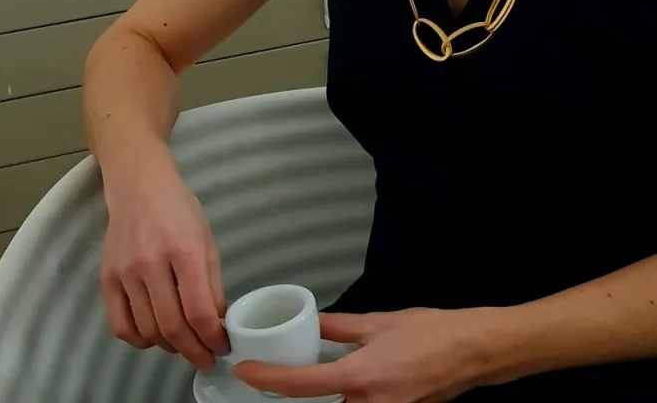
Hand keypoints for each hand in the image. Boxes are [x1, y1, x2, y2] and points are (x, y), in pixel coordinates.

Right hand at [99, 153, 228, 369]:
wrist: (139, 186)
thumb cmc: (179, 210)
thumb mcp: (207, 240)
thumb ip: (213, 283)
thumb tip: (217, 324)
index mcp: (184, 250)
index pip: (198, 310)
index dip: (212, 338)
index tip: (222, 348)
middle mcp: (152, 263)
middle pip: (172, 327)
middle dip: (194, 352)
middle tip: (206, 358)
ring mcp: (125, 272)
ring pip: (148, 331)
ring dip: (169, 347)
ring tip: (183, 343)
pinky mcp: (106, 279)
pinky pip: (120, 326)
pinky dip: (139, 340)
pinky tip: (153, 336)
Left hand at [236, 308, 499, 402]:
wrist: (472, 352)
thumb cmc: (431, 333)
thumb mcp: (378, 323)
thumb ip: (339, 328)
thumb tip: (312, 325)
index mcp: (360, 377)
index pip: (302, 384)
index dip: (268, 379)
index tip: (246, 372)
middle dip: (296, 391)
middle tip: (277, 370)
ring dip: (325, 394)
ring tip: (308, 374)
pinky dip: (347, 397)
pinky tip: (345, 380)